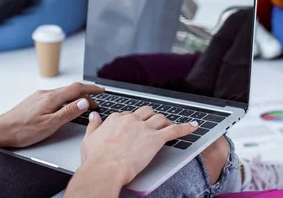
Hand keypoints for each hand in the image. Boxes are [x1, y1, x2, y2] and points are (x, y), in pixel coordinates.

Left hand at [0, 83, 102, 147]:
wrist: (0, 131)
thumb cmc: (22, 131)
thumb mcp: (50, 124)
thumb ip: (68, 112)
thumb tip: (84, 102)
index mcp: (52, 98)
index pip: (77, 88)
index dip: (91, 89)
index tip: (101, 91)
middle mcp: (45, 93)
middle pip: (71, 90)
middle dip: (86, 94)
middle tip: (96, 103)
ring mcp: (39, 96)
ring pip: (63, 93)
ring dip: (76, 97)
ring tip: (84, 106)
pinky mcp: (35, 101)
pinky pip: (55, 97)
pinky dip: (66, 100)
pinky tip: (65, 107)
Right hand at [79, 107, 197, 187]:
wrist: (104, 169)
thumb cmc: (96, 160)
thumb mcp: (89, 139)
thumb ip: (93, 125)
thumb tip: (95, 116)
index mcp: (116, 119)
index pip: (128, 115)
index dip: (133, 121)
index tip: (135, 125)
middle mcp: (131, 120)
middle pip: (146, 112)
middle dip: (151, 116)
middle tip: (153, 123)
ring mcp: (144, 128)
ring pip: (160, 118)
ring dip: (166, 121)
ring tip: (169, 126)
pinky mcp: (156, 139)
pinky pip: (175, 130)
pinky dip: (186, 127)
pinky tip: (193, 126)